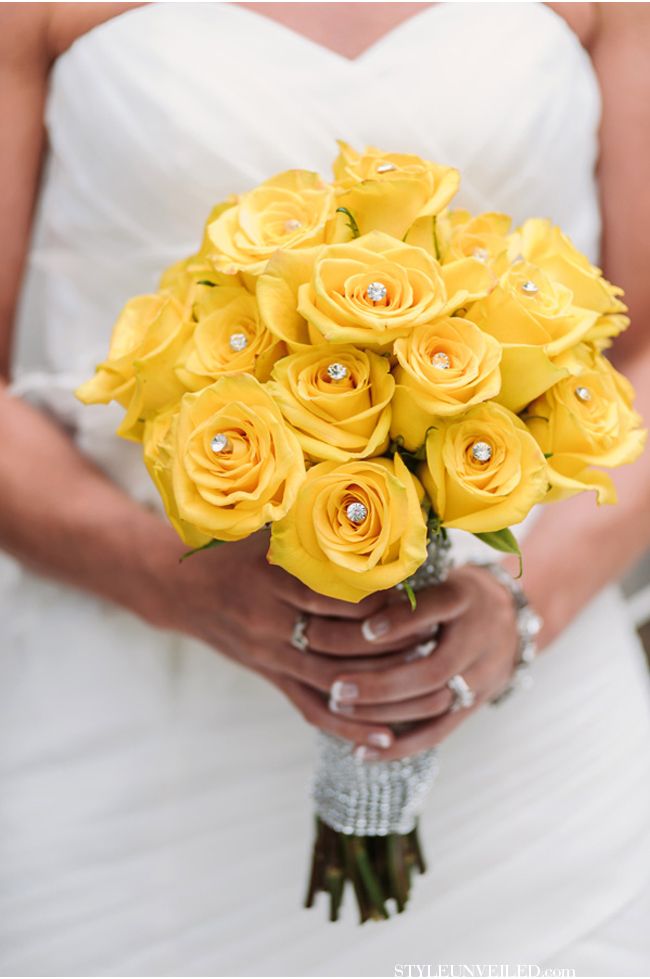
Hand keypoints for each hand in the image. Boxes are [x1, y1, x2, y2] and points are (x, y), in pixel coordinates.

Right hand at [157, 531, 465, 751]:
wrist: (178, 590)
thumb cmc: (229, 549)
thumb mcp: (262, 524)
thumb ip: (307, 515)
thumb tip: (365, 494)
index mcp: (271, 578)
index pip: (336, 595)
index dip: (380, 600)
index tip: (423, 596)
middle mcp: (269, 621)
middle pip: (341, 643)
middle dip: (392, 647)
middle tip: (440, 643)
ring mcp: (270, 656)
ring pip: (333, 681)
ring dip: (382, 690)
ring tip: (428, 691)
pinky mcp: (271, 678)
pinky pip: (311, 709)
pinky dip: (348, 725)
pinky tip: (384, 738)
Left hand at [325, 564, 518, 759]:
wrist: (512, 619)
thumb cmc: (455, 593)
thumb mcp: (436, 574)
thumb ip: (402, 586)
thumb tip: (345, 592)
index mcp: (466, 597)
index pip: (438, 606)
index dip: (402, 620)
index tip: (365, 629)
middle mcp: (479, 639)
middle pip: (432, 670)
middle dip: (380, 682)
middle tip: (336, 686)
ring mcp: (480, 677)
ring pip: (432, 705)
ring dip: (382, 712)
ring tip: (338, 708)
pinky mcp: (473, 706)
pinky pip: (437, 732)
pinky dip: (398, 747)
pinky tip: (361, 753)